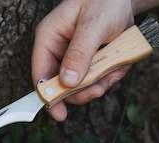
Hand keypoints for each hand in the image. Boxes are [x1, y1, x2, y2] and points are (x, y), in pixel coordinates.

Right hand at [32, 0, 134, 120]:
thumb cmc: (105, 2)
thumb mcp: (93, 24)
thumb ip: (80, 53)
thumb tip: (68, 82)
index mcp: (49, 39)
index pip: (41, 73)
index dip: (48, 96)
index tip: (59, 114)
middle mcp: (57, 53)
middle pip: (61, 86)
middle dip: (82, 91)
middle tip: (99, 89)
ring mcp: (72, 62)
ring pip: (80, 88)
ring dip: (99, 84)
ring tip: (115, 67)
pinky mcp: (87, 66)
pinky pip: (95, 82)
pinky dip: (109, 78)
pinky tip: (117, 64)